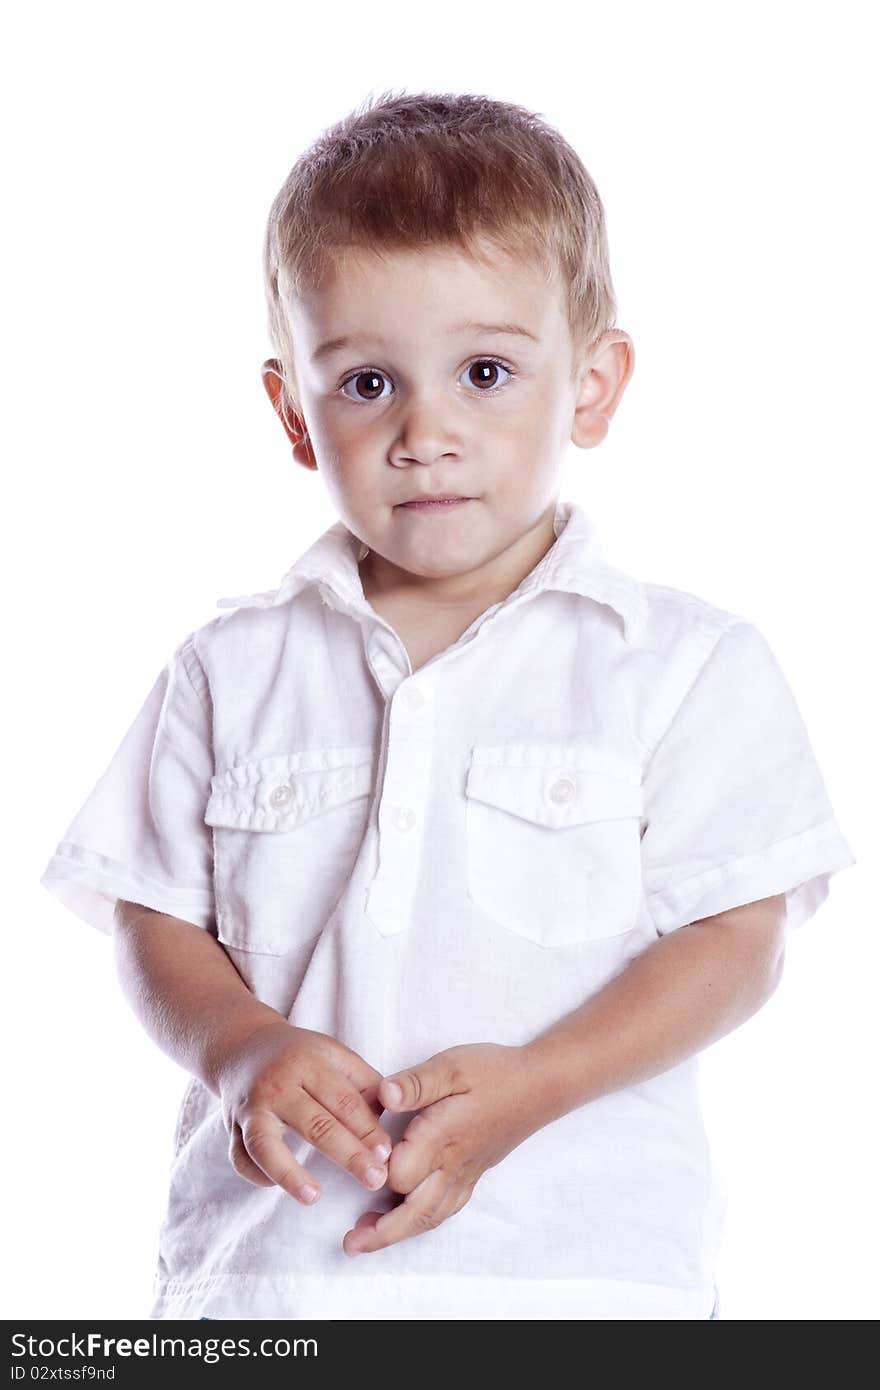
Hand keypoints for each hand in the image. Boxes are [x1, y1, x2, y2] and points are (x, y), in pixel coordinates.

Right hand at [216, 1020, 393, 1205]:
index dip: (367, 1128)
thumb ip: (363, 1083)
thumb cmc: (298, 1055)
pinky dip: (257, 1175)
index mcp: (307, 1062)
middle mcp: (276, 1084)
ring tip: (314, 1196)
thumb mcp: (332, 1053)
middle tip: (375, 1179)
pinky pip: (240, 1157)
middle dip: (349, 1155)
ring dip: (289, 1173)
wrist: (241, 1045)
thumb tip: (388, 1123)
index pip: (343, 1100)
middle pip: (315, 1124)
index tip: (387, 1154)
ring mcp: (250, 1108)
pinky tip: (277, 1186)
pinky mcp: (231, 1127)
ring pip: (266, 1144)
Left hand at [342, 1043, 547, 1255]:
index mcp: (441, 1139)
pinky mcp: (472, 1175)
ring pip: (430, 1217)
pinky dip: (422, 1222)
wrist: (539, 1086)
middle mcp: (451, 1166)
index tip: (356, 1161)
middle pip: (413, 1213)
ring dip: (398, 1233)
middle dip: (381, 1231)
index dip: (374, 1173)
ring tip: (367, 1240)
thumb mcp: (452, 1065)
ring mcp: (464, 1175)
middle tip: (350, 1243)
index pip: (399, 1174)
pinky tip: (407, 1220)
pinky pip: (446, 1210)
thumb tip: (383, 1095)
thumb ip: (416, 1082)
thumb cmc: (494, 1072)